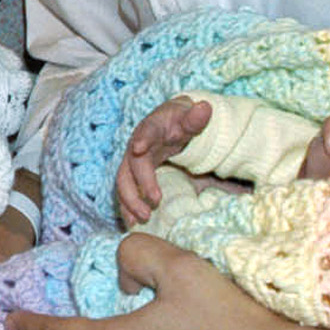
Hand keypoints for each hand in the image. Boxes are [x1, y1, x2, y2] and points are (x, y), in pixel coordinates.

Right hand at [115, 94, 210, 223]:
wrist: (170, 123)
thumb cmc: (181, 120)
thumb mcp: (190, 117)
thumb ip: (197, 117)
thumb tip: (206, 107)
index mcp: (152, 128)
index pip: (146, 131)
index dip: (142, 139)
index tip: (139, 148)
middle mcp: (137, 145)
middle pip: (131, 164)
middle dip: (140, 183)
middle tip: (155, 201)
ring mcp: (133, 161)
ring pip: (123, 181)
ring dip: (130, 200)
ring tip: (143, 218)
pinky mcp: (134, 175)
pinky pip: (126, 191)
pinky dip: (127, 207)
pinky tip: (133, 223)